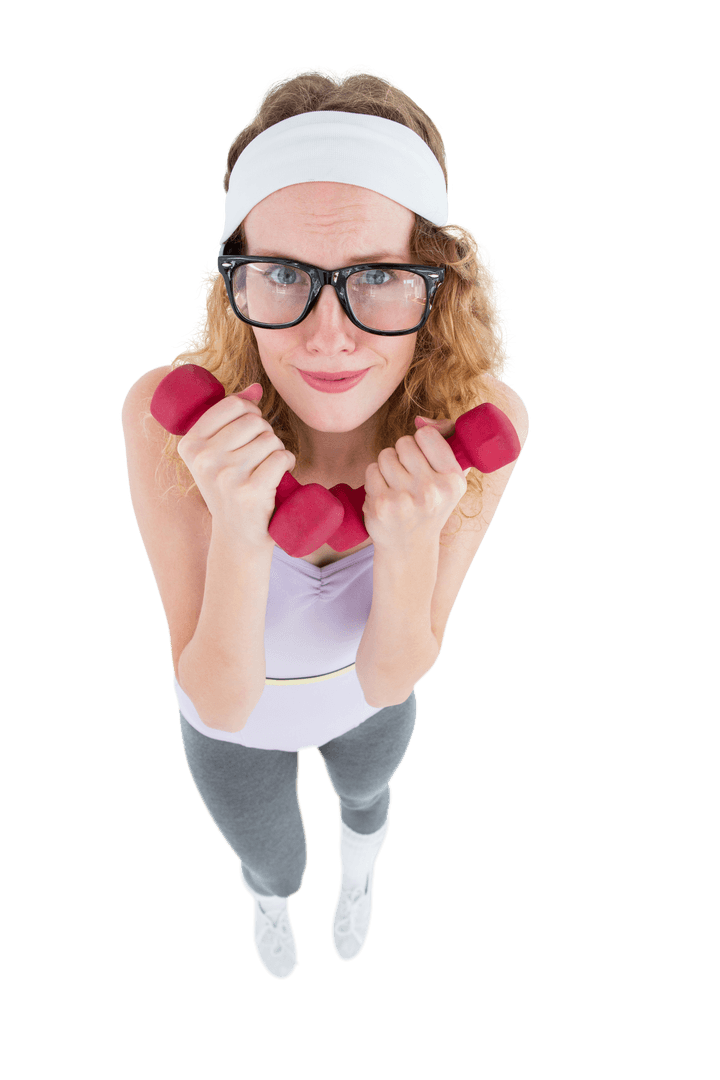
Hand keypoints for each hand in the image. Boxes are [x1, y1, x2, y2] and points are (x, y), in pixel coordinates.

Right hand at [176, 383, 295, 550]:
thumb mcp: (218, 453)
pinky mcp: (250, 491)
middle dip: (265, 433)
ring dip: (276, 449)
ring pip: (270, 438)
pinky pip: (281, 457)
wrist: (237, 537)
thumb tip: (256, 388)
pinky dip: (287, 462)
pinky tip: (279, 475)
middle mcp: (203, 459)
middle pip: (254, 421)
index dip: (250, 413)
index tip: (250, 431)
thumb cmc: (231, 488)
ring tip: (267, 467)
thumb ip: (232, 417)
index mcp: (190, 444)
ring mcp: (226, 476)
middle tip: (261, 455)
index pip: (232, 404)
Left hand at [362, 416, 469, 549]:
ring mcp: (405, 499)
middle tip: (407, 475)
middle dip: (402, 454)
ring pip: (385, 455)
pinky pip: (371, 470)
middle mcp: (431, 490)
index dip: (421, 441)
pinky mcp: (382, 505)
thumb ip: (445, 442)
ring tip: (396, 485)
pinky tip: (385, 495)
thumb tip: (421, 419)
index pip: (427, 435)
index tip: (422, 457)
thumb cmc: (430, 506)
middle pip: (404, 442)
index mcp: (453, 480)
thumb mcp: (449, 479)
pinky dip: (374, 479)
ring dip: (387, 466)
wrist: (409, 548)